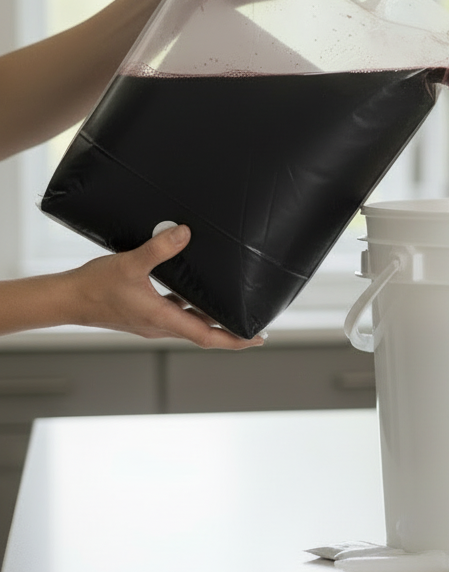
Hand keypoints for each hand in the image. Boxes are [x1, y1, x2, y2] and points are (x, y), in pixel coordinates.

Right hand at [68, 225, 263, 349]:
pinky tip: (196, 291)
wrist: (67, 298)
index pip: (208, 336)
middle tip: (255, 323)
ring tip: (233, 307)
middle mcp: (161, 325)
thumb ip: (159, 249)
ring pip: (191, 322)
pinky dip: (192, 307)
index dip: (235, 339)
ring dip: (212, 318)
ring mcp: (152, 321)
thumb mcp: (130, 264)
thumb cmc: (94, 286)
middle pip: (204, 332)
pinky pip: (176, 313)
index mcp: (162, 319)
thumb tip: (184, 233)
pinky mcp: (145, 314)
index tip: (257, 338)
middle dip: (230, 329)